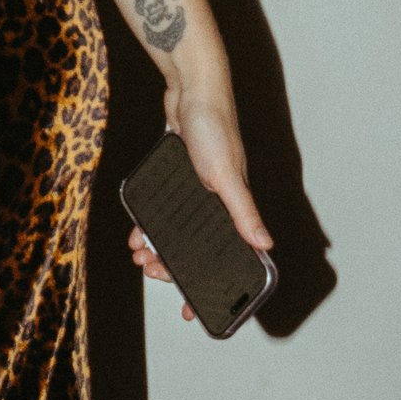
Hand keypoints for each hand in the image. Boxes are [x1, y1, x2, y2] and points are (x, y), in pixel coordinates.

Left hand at [128, 82, 273, 314]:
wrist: (191, 88)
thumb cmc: (215, 127)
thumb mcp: (226, 175)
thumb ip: (243, 211)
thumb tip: (264, 246)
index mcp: (235, 207)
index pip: (229, 256)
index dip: (213, 285)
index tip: (194, 310)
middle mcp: (219, 201)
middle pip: (198, 248)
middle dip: (175, 267)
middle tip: (153, 272)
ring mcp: (198, 189)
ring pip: (178, 232)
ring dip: (158, 247)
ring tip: (139, 255)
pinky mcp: (178, 176)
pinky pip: (164, 210)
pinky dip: (149, 224)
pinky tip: (136, 231)